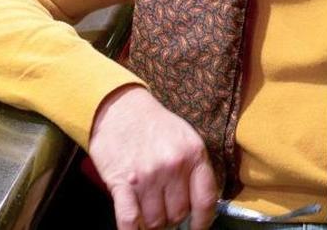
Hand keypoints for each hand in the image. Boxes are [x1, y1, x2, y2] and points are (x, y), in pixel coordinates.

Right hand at [87, 85, 217, 229]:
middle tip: (165, 208)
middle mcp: (172, 167)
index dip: (203, 221)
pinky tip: (135, 229)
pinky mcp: (122, 184)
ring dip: (153, 221)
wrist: (120, 108)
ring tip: (149, 207)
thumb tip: (197, 207)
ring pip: (156, 221)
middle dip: (173, 217)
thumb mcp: (185, 139)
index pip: (206, 200)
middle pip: (179, 214)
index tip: (198, 227)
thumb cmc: (155, 125)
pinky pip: (130, 221)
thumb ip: (194, 170)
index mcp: (193, 155)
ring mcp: (147, 176)